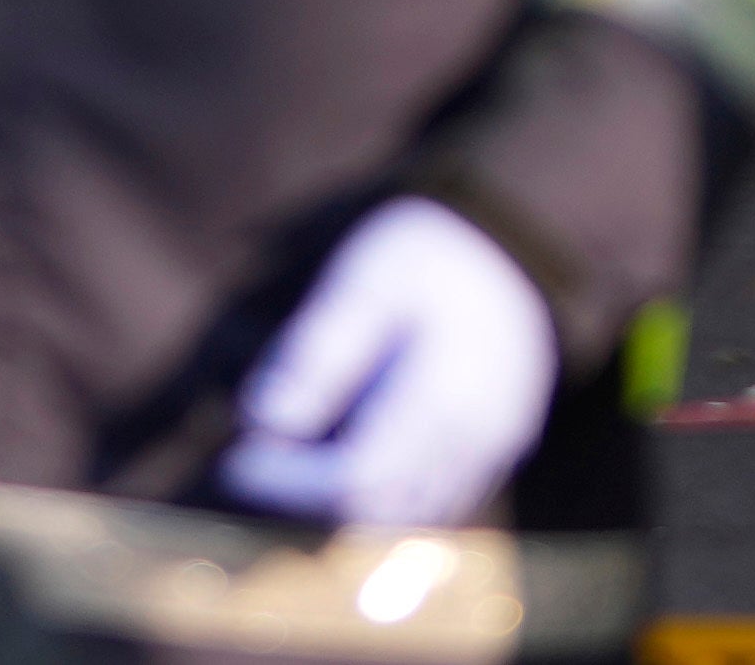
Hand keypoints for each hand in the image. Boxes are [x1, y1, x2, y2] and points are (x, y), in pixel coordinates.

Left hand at [218, 195, 560, 529]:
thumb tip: (265, 421)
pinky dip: (388, 492)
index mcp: (447, 397)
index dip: (293, 482)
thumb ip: (321, 350)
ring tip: (292, 453)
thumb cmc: (431, 253)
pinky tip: (344, 450)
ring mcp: (496, 450)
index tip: (239, 458)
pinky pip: (440, 500)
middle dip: (312, 494)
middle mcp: (479, 439)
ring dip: (347, 498)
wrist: (515, 240)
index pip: (361, 478)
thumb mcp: (368, 279)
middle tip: (254, 456)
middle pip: (384, 509)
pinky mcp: (499, 449)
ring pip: (413, 515)